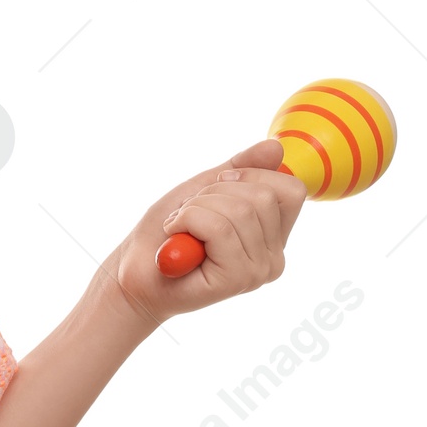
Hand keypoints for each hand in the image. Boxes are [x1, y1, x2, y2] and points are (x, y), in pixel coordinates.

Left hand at [99, 139, 309, 329]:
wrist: (136, 268)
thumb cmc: (169, 229)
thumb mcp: (206, 188)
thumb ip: (242, 168)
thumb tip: (276, 147)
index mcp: (274, 235)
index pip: (290, 189)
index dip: (250, 175)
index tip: (218, 185)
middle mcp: (275, 257)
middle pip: (262, 195)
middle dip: (214, 192)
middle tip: (191, 212)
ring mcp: (258, 272)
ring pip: (238, 209)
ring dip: (195, 208)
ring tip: (182, 227)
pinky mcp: (235, 279)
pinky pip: (218, 227)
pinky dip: (186, 221)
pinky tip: (176, 240)